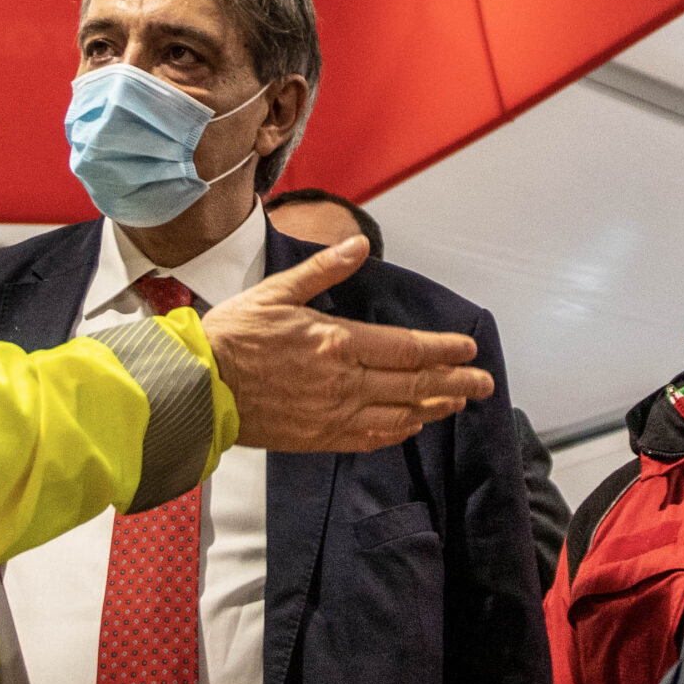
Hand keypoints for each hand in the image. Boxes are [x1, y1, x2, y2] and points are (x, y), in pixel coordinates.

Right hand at [201, 235, 492, 451]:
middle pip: (413, 384)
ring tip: (458, 401)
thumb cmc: (232, 336)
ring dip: (433, 407)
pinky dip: (398, 431)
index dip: (443, 349)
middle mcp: (343, 382)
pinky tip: (412, 424)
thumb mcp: (276, 291)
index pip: (406, 347)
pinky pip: (370, 438)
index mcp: (336, 341)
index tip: (468, 348)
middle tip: (484, 382)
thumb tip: (359, 245)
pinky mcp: (318, 437)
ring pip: (398, 413)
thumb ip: (323, 271)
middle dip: (454, 381)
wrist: (199, 388)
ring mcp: (333, 414)